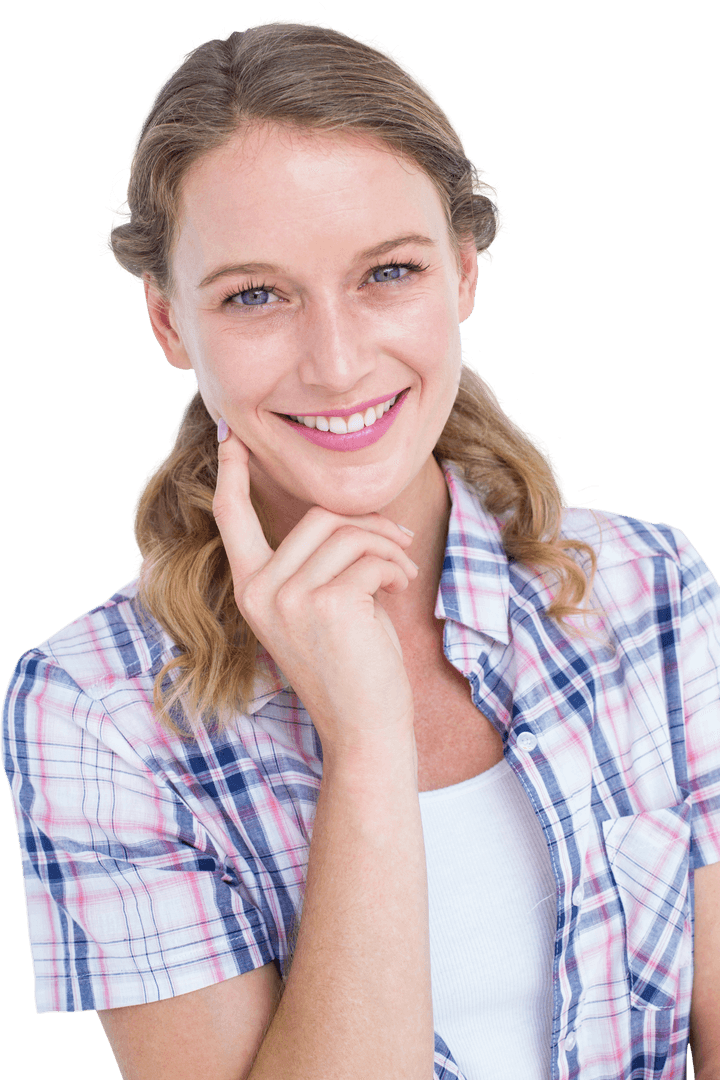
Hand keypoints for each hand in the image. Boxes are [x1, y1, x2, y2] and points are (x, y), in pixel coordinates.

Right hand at [212, 425, 419, 757]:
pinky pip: (371, 556)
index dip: (230, 473)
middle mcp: (259, 591)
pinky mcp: (327, 603)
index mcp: (249, 589)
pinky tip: (402, 588)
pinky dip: (396, 566)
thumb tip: (342, 517)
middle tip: (398, 546)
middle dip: (367, 525)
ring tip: (403, 572)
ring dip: (387, 546)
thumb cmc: (349, 665)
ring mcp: (289, 597)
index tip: (230, 437)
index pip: (230, 517)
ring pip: (347, 532)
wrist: (364, 727)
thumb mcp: (316, 608)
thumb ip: (311, 563)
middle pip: (316, 516)